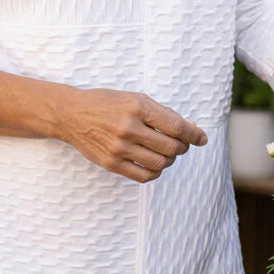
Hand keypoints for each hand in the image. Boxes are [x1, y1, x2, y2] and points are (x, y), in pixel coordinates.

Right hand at [55, 87, 207, 182]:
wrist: (71, 115)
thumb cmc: (107, 103)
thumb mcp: (135, 98)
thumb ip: (163, 113)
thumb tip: (191, 129)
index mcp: (137, 107)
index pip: (176, 126)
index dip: (194, 134)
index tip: (202, 138)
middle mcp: (128, 128)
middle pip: (171, 147)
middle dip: (182, 147)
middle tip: (180, 144)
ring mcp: (119, 148)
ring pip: (160, 163)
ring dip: (170, 159)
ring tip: (166, 153)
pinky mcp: (111, 163)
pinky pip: (144, 176)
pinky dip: (156, 172)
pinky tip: (155, 163)